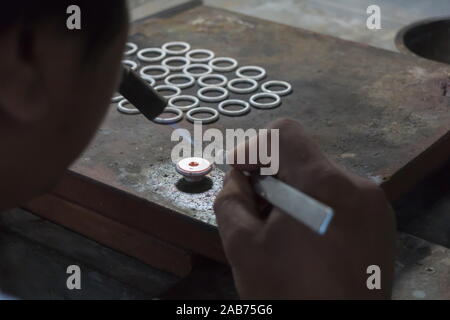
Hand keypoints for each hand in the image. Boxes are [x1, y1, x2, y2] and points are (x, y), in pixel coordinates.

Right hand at [214, 118, 395, 298]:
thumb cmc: (287, 292)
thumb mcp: (242, 246)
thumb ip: (230, 199)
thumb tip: (239, 178)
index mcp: (323, 184)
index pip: (285, 134)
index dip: (255, 148)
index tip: (242, 175)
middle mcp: (357, 185)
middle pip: (303, 158)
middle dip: (273, 177)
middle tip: (257, 210)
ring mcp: (375, 204)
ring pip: (321, 178)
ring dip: (294, 193)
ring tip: (283, 230)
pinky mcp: (382, 223)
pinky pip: (341, 198)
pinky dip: (317, 206)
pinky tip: (308, 239)